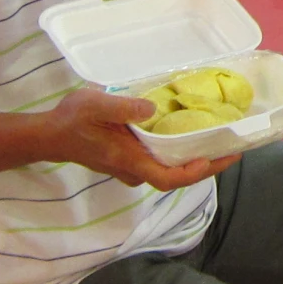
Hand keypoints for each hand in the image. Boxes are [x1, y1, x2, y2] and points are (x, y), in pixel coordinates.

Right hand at [38, 89, 231, 189]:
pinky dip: (179, 152)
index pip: (169, 178)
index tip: (217, 159)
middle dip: (206, 165)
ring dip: (194, 159)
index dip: (196, 173)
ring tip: (218, 140)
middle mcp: (134, 170)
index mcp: (129, 161)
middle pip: (176, 176)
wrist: (50, 135)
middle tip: (233, 148)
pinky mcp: (130, 160)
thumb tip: (152, 109)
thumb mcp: (95, 105)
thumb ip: (123, 107)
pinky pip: (160, 161)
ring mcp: (132, 167)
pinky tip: (190, 135)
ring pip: (169, 169)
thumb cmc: (71, 120)